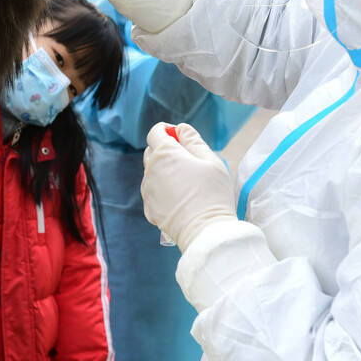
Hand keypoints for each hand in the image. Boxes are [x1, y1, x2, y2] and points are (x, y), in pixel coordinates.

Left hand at [142, 123, 236, 250]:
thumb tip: (181, 129)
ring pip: (152, 173)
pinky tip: (180, 198)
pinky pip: (153, 192)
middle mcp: (150, 170)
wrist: (206, 231)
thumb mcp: (210, 160)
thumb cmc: (212, 193)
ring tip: (186, 183)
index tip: (178, 136)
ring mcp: (147, 190)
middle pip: (152, 152)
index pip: (155, 133)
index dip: (167, 130)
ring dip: (164, 171)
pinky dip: (163, 190)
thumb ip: (193, 140)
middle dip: (165, 150)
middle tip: (187, 160)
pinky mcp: (149, 208)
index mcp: (164, 153)